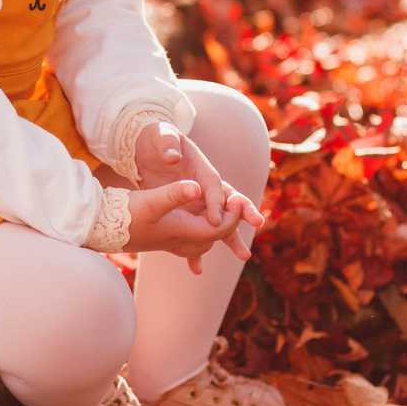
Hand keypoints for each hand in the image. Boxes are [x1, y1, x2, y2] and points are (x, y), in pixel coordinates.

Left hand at [131, 121, 262, 270]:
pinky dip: (195, 250)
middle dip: (243, 214)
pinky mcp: (187, 210)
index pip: (212, 185)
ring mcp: (198, 199)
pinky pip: (195, 231)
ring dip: (230, 237)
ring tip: (244, 255)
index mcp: (201, 167)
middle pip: (228, 201)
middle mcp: (205, 185)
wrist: (147, 147)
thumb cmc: (157, 138)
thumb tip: (173, 157)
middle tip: (258, 224)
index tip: (215, 220)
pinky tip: (195, 269)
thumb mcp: (161, 136)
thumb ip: (167, 144)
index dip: (214, 202)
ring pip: (219, 220)